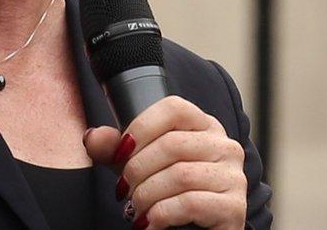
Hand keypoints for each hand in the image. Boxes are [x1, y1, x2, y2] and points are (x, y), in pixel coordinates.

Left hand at [83, 96, 246, 228]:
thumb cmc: (167, 192)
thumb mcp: (139, 165)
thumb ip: (115, 148)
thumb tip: (92, 137)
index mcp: (203, 126)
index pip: (174, 108)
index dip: (141, 127)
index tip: (120, 153)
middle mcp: (224, 146)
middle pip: (172, 144)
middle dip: (137, 169)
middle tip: (123, 189)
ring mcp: (233, 176)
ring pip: (180, 175)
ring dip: (146, 194)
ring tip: (135, 208)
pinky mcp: (234, 207)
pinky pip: (191, 203)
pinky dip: (161, 214)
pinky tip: (149, 222)